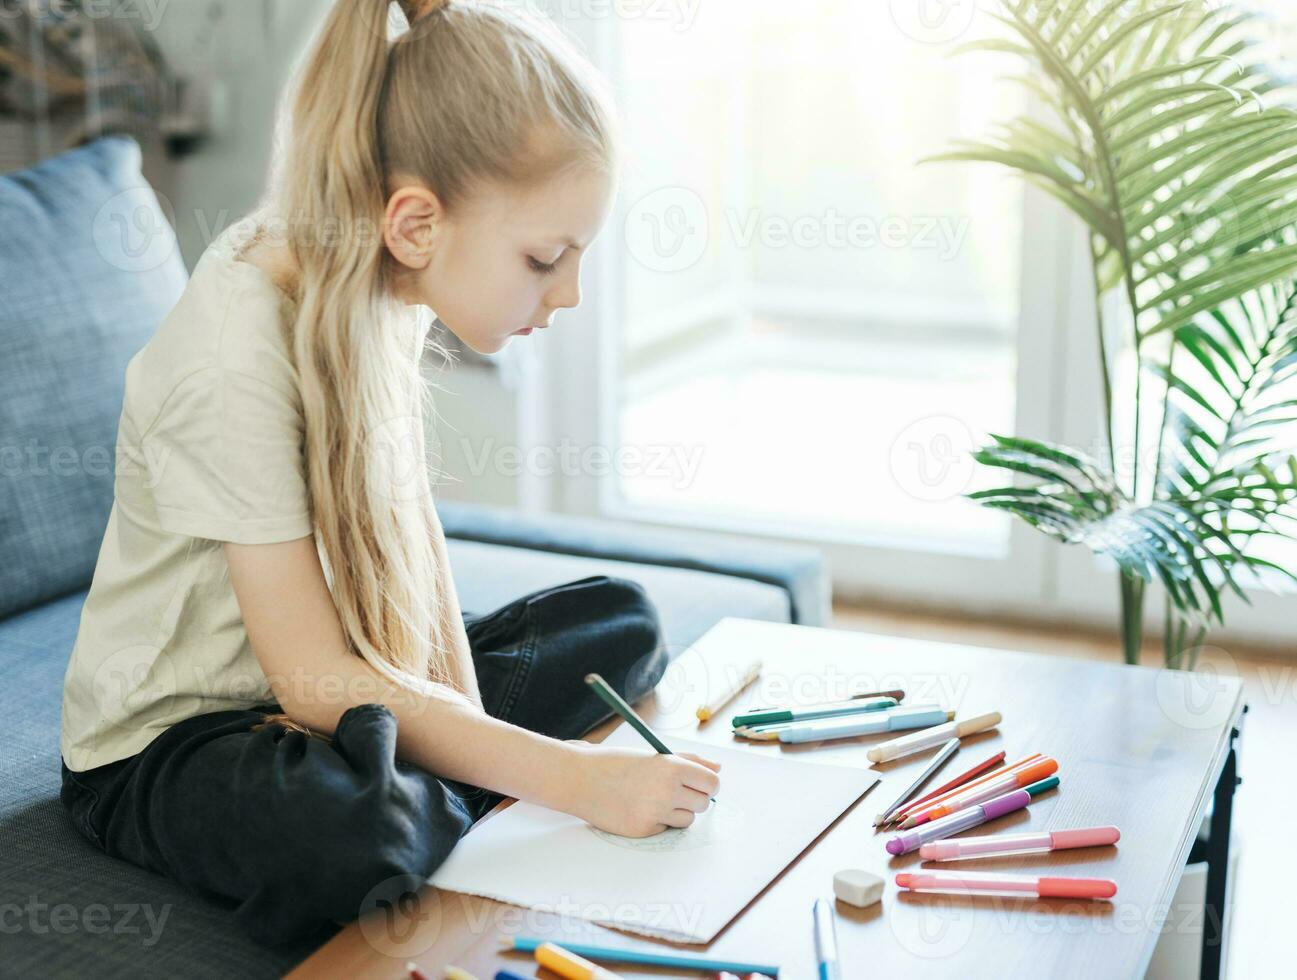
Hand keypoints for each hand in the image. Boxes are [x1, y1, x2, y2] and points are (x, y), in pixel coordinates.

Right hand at [567, 743, 721, 837]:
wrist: (580, 779)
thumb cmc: (617, 763)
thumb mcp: (654, 756)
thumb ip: (689, 761)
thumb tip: (719, 768)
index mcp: (672, 767)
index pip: (712, 782)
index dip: (708, 783)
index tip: (699, 783)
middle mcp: (667, 791)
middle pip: (704, 803)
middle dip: (693, 798)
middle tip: (673, 790)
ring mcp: (655, 813)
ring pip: (687, 819)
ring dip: (677, 811)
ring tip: (654, 798)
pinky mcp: (644, 830)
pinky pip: (666, 829)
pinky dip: (658, 821)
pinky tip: (639, 808)